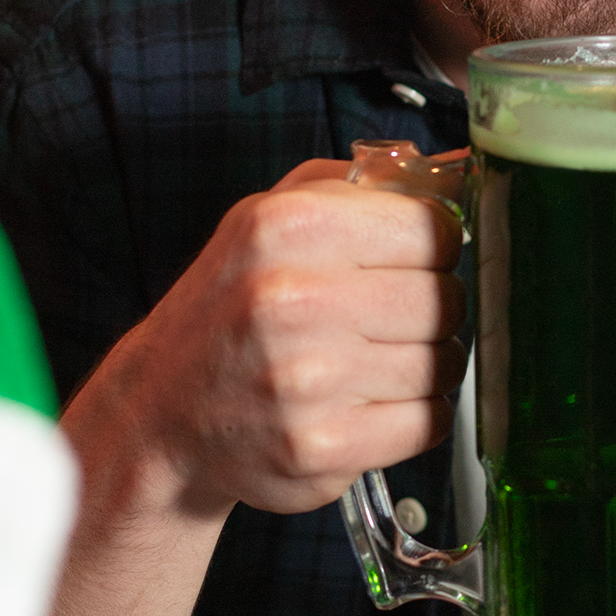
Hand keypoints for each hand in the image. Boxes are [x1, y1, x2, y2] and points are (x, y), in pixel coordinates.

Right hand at [62, 163, 466, 517]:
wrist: (161, 410)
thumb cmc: (230, 307)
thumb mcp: (268, 216)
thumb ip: (357, 187)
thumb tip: (454, 167)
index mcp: (290, 227)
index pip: (433, 227)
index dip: (435, 246)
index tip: (415, 259)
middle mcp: (295, 300)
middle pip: (445, 298)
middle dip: (431, 309)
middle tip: (390, 317)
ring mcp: (308, 381)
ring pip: (443, 364)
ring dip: (424, 364)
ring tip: (376, 361)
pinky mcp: (322, 448)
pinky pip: (428, 423)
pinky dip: (413, 415)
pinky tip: (371, 402)